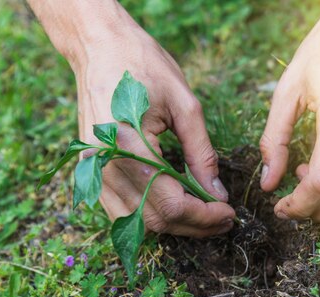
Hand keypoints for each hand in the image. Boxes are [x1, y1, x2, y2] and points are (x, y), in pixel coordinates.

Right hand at [74, 27, 234, 236]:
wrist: (99, 48)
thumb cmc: (144, 66)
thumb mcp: (185, 105)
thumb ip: (202, 154)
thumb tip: (217, 194)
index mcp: (128, 146)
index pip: (172, 203)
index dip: (205, 216)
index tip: (229, 213)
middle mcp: (105, 167)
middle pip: (155, 219)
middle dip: (195, 225)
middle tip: (224, 218)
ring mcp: (93, 172)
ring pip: (138, 221)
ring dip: (174, 225)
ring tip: (204, 216)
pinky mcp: (90, 172)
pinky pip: (121, 211)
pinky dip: (150, 216)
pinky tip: (175, 207)